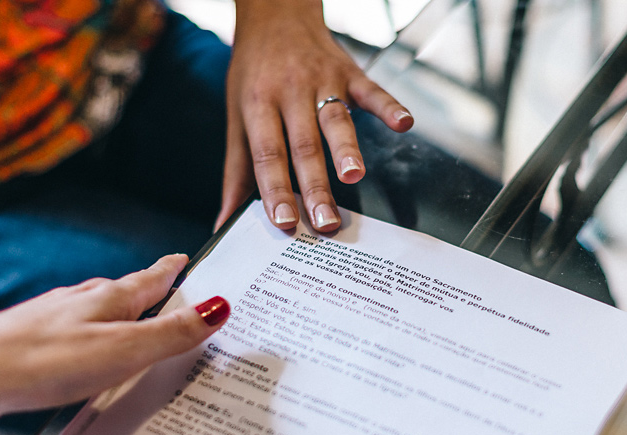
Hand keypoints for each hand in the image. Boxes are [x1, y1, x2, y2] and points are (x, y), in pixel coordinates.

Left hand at [0, 253, 230, 426]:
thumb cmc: (45, 362)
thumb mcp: (123, 351)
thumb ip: (171, 333)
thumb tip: (218, 308)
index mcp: (108, 299)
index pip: (151, 278)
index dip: (173, 269)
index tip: (187, 258)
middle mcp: (79, 302)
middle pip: (123, 292)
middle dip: (148, 291)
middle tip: (169, 290)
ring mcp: (51, 320)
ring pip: (95, 311)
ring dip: (118, 316)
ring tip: (133, 324)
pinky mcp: (30, 343)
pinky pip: (73, 335)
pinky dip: (90, 340)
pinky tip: (84, 355)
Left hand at [218, 0, 413, 232]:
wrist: (275, 13)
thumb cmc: (254, 74)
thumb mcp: (237, 118)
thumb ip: (237, 174)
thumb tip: (223, 222)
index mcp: (258, 105)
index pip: (268, 154)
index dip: (276, 189)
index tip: (284, 221)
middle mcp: (290, 92)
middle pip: (305, 145)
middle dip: (316, 186)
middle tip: (325, 222)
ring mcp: (322, 80)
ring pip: (336, 119)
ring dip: (346, 149)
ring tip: (354, 176)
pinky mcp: (350, 71)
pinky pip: (372, 90)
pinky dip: (388, 106)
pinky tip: (403, 123)